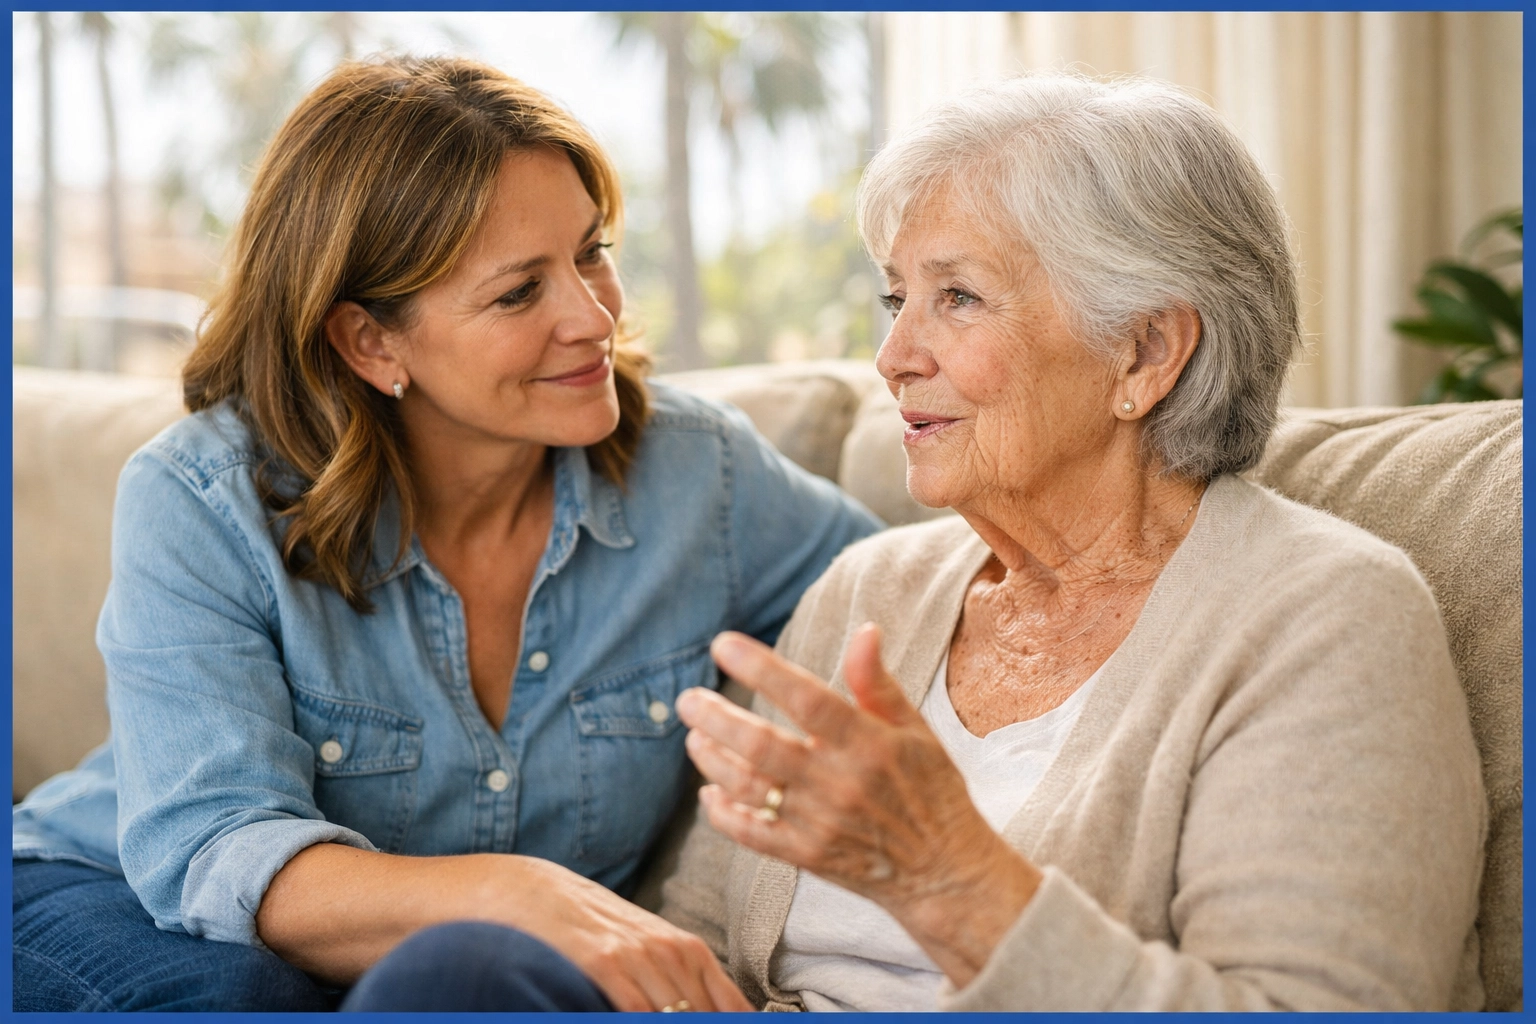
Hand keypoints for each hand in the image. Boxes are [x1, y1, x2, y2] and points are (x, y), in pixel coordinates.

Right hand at [501, 856, 754, 1011]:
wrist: (536, 891)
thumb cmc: (595, 924)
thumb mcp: (646, 947)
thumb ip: (682, 980)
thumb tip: (717, 1011)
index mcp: (689, 950)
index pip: (731, 1007)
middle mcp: (671, 951)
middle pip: (705, 1014)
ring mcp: (638, 955)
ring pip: (677, 1014)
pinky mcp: (604, 961)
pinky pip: (637, 1010)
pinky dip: (644, 1022)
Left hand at [675, 624, 1040, 986]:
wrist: (945, 873)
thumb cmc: (932, 791)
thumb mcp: (917, 731)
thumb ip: (878, 683)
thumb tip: (864, 630)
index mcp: (868, 744)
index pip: (806, 697)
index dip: (761, 669)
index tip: (723, 644)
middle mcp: (839, 782)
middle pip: (762, 746)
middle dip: (716, 718)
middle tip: (688, 699)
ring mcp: (819, 822)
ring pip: (749, 787)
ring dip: (713, 760)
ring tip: (694, 736)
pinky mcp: (807, 856)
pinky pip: (753, 834)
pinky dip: (724, 814)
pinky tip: (709, 792)